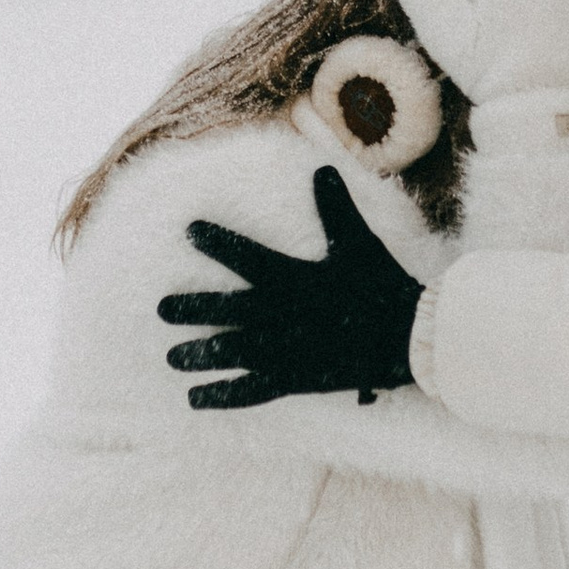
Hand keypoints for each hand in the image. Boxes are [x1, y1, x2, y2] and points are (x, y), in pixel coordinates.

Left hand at [160, 165, 420, 407]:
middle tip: (161, 308)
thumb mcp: (359, 243)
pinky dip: (221, 396)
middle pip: (224, 309)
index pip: (245, 254)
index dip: (216, 240)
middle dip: (190, 307)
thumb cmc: (382, 285)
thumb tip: (323, 170)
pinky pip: (249, 390)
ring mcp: (283, 350)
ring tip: (172, 357)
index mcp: (292, 277)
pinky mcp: (293, 379)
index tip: (190, 229)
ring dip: (198, 355)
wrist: (407, 337)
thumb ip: (336, 208)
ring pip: (229, 352)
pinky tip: (194, 399)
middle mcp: (279, 313)